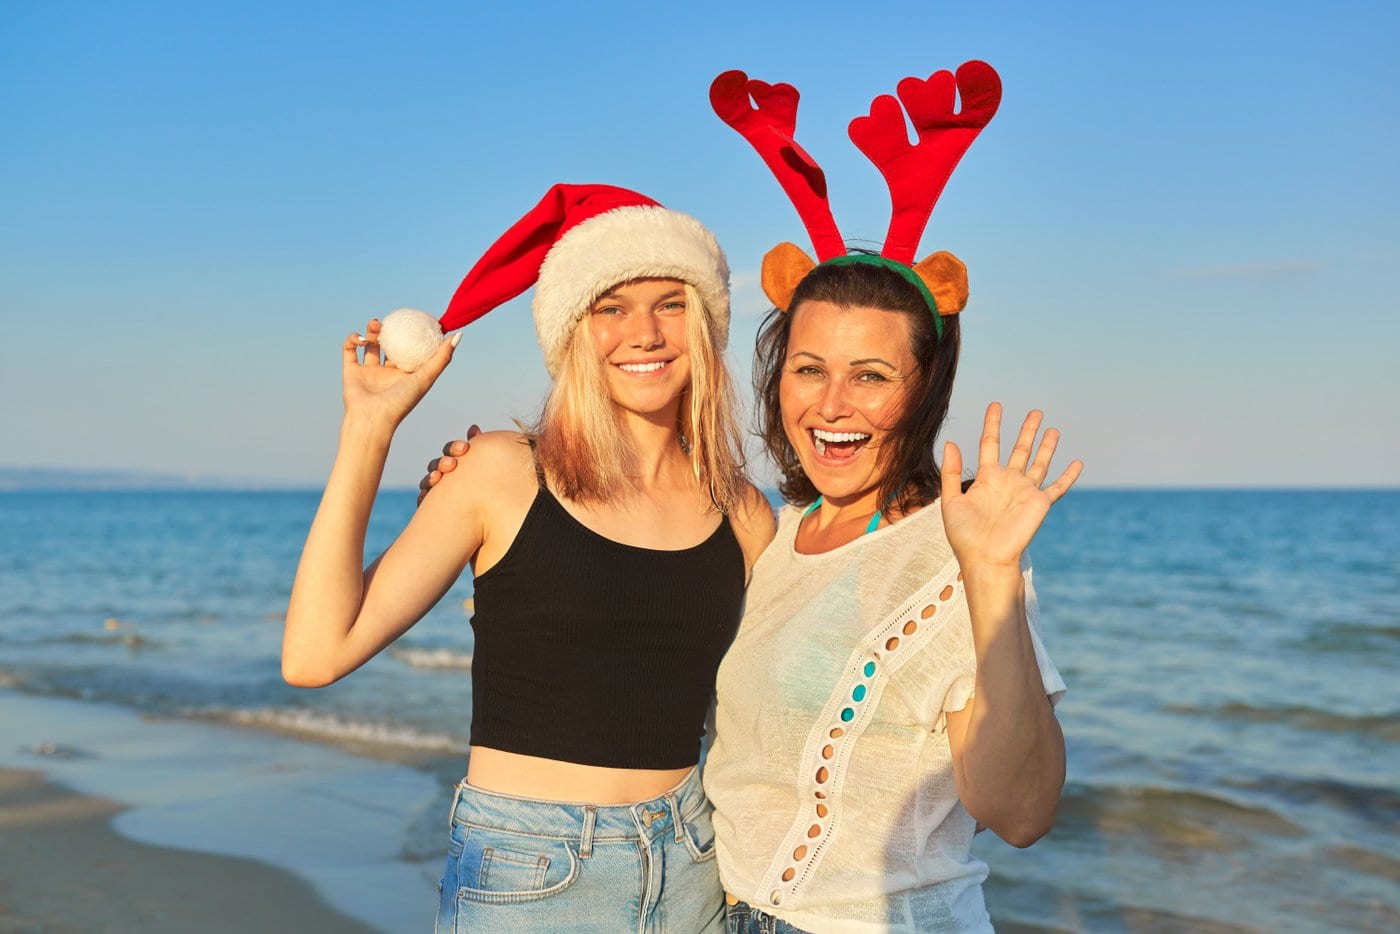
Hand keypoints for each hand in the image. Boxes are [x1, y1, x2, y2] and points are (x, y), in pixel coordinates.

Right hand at [342, 318, 456, 430]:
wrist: (371, 419)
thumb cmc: (401, 402)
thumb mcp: (426, 378)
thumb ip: (442, 358)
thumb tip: (458, 334)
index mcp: (405, 375)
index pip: (412, 350)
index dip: (415, 335)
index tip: (419, 318)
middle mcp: (387, 373)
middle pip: (390, 345)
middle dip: (391, 329)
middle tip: (394, 319)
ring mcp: (368, 372)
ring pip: (370, 345)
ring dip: (371, 330)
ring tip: (377, 323)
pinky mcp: (350, 372)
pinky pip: (349, 349)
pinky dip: (352, 339)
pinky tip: (360, 338)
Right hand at [416, 425, 481, 505]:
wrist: (481, 514)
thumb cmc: (482, 485)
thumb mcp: (481, 466)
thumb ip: (477, 447)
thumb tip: (473, 427)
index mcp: (455, 461)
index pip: (450, 450)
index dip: (454, 448)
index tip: (464, 448)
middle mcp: (442, 473)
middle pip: (437, 464)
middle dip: (443, 462)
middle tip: (452, 464)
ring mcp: (434, 489)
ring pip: (427, 481)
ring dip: (431, 478)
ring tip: (437, 478)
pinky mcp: (428, 506)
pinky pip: (422, 500)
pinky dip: (422, 497)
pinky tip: (425, 496)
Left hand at [940, 403, 1081, 569]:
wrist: (985, 559)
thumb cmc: (965, 536)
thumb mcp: (950, 501)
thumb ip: (951, 472)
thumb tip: (950, 442)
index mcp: (986, 478)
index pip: (990, 443)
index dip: (993, 424)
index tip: (995, 405)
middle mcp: (1008, 481)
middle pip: (1020, 449)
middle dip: (1027, 431)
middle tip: (1035, 412)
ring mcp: (1025, 491)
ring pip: (1039, 463)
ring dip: (1047, 446)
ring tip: (1053, 429)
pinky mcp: (1040, 503)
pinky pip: (1058, 487)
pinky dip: (1068, 476)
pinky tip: (1077, 462)